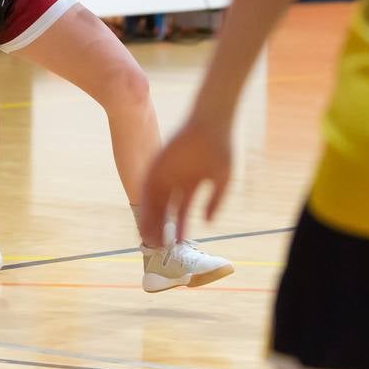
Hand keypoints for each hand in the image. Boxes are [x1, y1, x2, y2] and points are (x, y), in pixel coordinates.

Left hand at [139, 119, 232, 246]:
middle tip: (159, 248)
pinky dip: (145, 202)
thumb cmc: (223, 146)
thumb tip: (208, 222)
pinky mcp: (157, 162)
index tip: (177, 246)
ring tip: (150, 240)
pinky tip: (145, 218)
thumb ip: (215, 200)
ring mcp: (165, 171)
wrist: (213, 120)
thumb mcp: (223, 178)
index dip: (178, 228)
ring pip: (154, 201)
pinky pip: (147, 185)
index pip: (180, 212)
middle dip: (162, 228)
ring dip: (151, 220)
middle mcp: (175, 179)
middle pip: (164, 209)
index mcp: (191, 183)